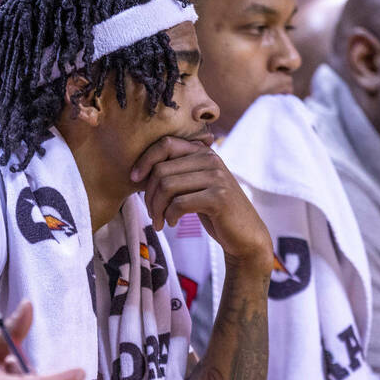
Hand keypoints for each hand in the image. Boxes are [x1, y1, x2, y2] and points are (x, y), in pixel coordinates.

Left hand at [130, 136, 271, 269]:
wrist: (245, 235)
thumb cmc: (214, 211)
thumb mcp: (196, 185)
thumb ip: (177, 172)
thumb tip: (139, 171)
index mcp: (203, 151)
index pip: (165, 144)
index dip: (144, 160)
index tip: (134, 179)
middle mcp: (211, 159)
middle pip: (161, 169)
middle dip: (149, 195)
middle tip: (152, 214)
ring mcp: (216, 177)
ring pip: (167, 186)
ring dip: (157, 208)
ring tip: (159, 221)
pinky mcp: (218, 198)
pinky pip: (179, 204)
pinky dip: (169, 216)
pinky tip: (172, 224)